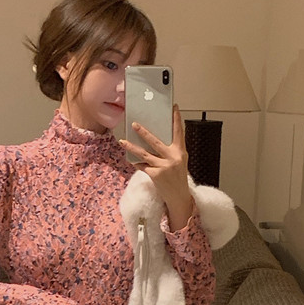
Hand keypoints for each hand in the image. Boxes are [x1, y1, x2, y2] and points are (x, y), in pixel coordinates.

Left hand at [120, 105, 193, 230]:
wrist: (179, 197)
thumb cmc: (178, 177)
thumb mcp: (179, 161)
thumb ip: (170, 150)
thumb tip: (154, 139)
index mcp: (180, 152)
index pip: (179, 132)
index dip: (176, 119)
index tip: (173, 108)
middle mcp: (173, 158)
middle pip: (155, 142)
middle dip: (144, 132)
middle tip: (134, 124)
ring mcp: (163, 166)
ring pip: (144, 154)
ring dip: (132, 147)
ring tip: (123, 141)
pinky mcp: (155, 175)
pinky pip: (142, 166)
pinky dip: (137, 163)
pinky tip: (132, 161)